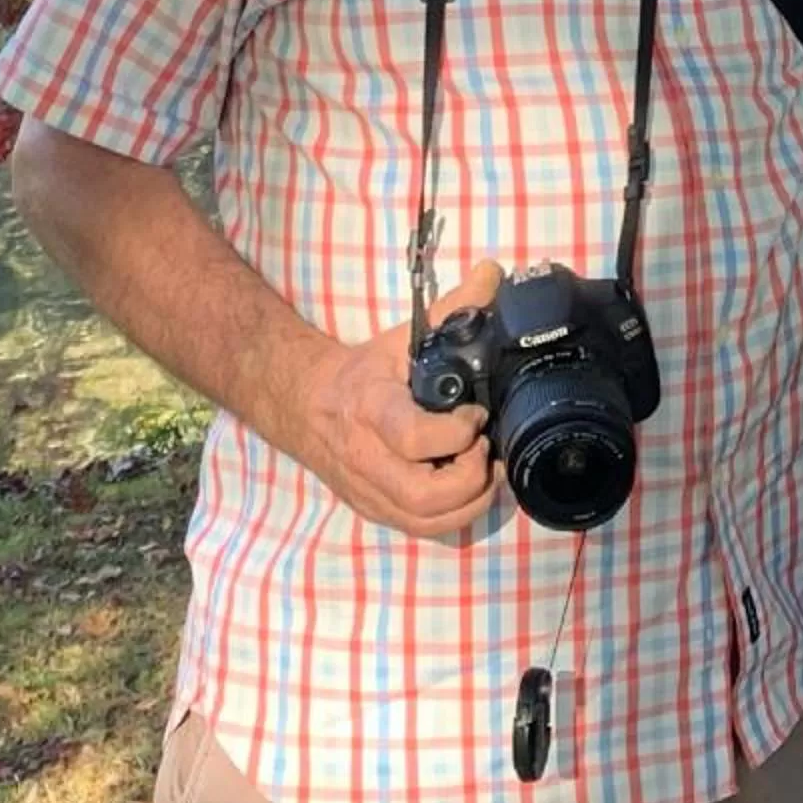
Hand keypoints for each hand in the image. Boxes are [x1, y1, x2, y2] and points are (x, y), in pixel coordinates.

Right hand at [293, 256, 501, 537]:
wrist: (308, 405)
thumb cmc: (365, 372)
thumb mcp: (404, 337)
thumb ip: (453, 308)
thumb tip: (494, 273)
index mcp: (372, 409)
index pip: (413, 436)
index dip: (457, 433)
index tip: (478, 413)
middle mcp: (366, 458)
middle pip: (423, 495)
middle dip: (470, 478)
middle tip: (487, 448)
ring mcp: (369, 490)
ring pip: (425, 522)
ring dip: (468, 503)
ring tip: (486, 469)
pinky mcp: (374, 509)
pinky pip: (420, 530)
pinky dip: (454, 517)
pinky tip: (472, 488)